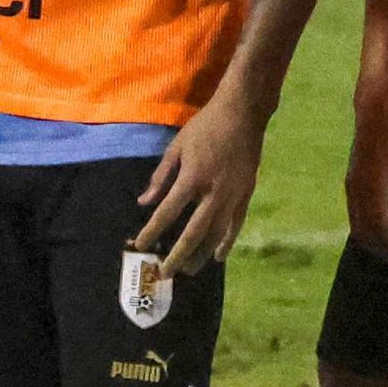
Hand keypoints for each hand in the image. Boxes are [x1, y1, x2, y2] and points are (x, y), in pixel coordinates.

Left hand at [132, 90, 269, 273]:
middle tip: (165, 272)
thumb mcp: (177, 147)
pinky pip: (235, 225)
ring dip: (200, 254)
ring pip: (215, 234)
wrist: (243, 114)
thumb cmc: (205, 126)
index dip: (152, 230)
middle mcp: (213, 192)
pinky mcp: (246, 195)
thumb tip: (144, 202)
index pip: (168, 212)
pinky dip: (226, 242)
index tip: (141, 245)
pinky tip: (217, 256)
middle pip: (192, 233)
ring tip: (188, 270)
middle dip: (177, 255)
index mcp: (192, 177)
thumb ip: (160, 177)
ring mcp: (233, 196)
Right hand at [343, 81, 387, 264]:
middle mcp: (357, 190)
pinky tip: (380, 228)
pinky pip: (355, 212)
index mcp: (373, 188)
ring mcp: (351, 185)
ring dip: (372, 239)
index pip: (381, 227)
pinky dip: (366, 226)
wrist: (374, 108)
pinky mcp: (351, 180)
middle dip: (380, 248)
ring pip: (356, 222)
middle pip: (364, 230)